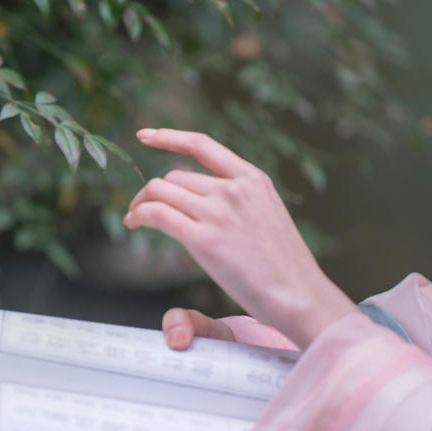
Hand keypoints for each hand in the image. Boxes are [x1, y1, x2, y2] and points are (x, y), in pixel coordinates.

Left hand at [123, 128, 356, 348]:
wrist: (297, 294)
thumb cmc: (281, 263)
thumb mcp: (266, 212)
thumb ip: (237, 198)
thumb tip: (198, 195)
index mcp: (252, 179)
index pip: (202, 146)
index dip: (168, 137)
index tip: (144, 136)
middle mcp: (234, 189)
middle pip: (175, 176)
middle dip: (153, 192)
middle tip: (141, 208)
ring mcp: (219, 213)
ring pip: (161, 192)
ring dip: (141, 203)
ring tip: (135, 217)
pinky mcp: (204, 239)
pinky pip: (157, 214)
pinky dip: (139, 215)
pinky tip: (134, 223)